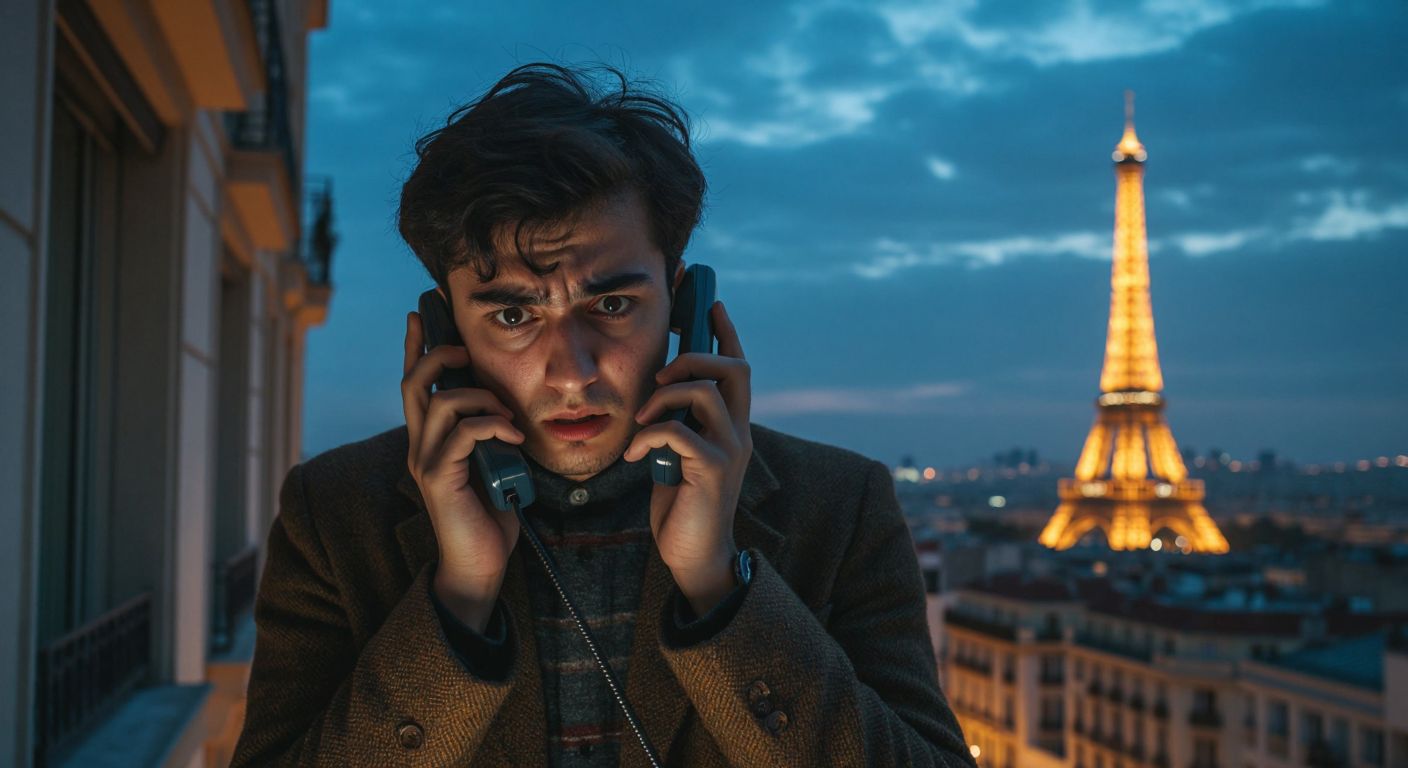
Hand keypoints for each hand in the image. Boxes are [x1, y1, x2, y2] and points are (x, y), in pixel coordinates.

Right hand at [402, 311, 524, 631]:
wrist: (480, 564)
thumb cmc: (490, 515)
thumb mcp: (493, 463)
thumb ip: (489, 434)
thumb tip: (507, 404)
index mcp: (430, 439)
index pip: (415, 383)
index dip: (416, 347)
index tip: (421, 313)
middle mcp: (419, 445)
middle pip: (414, 382)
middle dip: (438, 354)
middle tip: (466, 351)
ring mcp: (426, 461)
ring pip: (442, 402)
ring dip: (481, 397)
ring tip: (507, 413)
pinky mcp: (439, 478)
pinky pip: (464, 432)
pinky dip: (492, 424)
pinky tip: (512, 435)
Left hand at [625, 301, 750, 615]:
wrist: (693, 555)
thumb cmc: (682, 506)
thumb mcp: (678, 455)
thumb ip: (678, 424)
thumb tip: (659, 393)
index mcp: (731, 426)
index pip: (736, 367)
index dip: (726, 332)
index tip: (711, 301)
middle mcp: (738, 432)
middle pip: (734, 368)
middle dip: (695, 356)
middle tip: (662, 371)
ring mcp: (730, 450)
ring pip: (704, 392)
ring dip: (664, 396)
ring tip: (641, 419)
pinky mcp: (714, 470)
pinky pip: (678, 431)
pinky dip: (648, 435)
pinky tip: (633, 456)